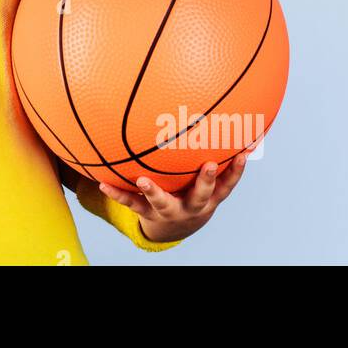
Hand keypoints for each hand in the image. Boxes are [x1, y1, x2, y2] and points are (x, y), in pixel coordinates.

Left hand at [98, 148, 252, 242]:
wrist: (174, 227)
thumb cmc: (193, 191)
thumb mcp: (208, 182)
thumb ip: (217, 154)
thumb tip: (234, 120)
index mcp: (209, 198)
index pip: (228, 185)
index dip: (237, 171)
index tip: (244, 153)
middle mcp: (191, 206)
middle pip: (201, 195)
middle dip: (206, 181)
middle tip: (208, 164)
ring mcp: (168, 211)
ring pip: (162, 203)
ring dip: (154, 191)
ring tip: (142, 179)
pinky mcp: (146, 212)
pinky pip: (131, 202)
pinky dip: (117, 193)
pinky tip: (102, 183)